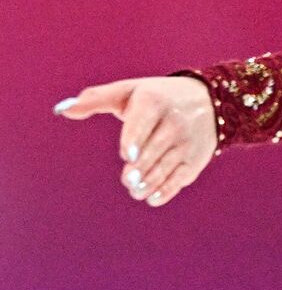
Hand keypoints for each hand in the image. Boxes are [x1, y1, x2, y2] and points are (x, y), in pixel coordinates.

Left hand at [55, 76, 218, 206]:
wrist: (210, 100)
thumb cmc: (157, 98)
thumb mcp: (130, 91)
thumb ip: (95, 99)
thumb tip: (62, 109)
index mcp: (155, 102)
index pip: (143, 123)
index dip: (135, 140)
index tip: (129, 154)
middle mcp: (175, 122)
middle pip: (154, 151)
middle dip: (140, 169)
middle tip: (128, 180)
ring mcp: (187, 142)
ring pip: (165, 168)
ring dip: (149, 183)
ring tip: (135, 189)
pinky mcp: (196, 159)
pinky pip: (180, 179)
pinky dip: (165, 190)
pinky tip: (152, 197)